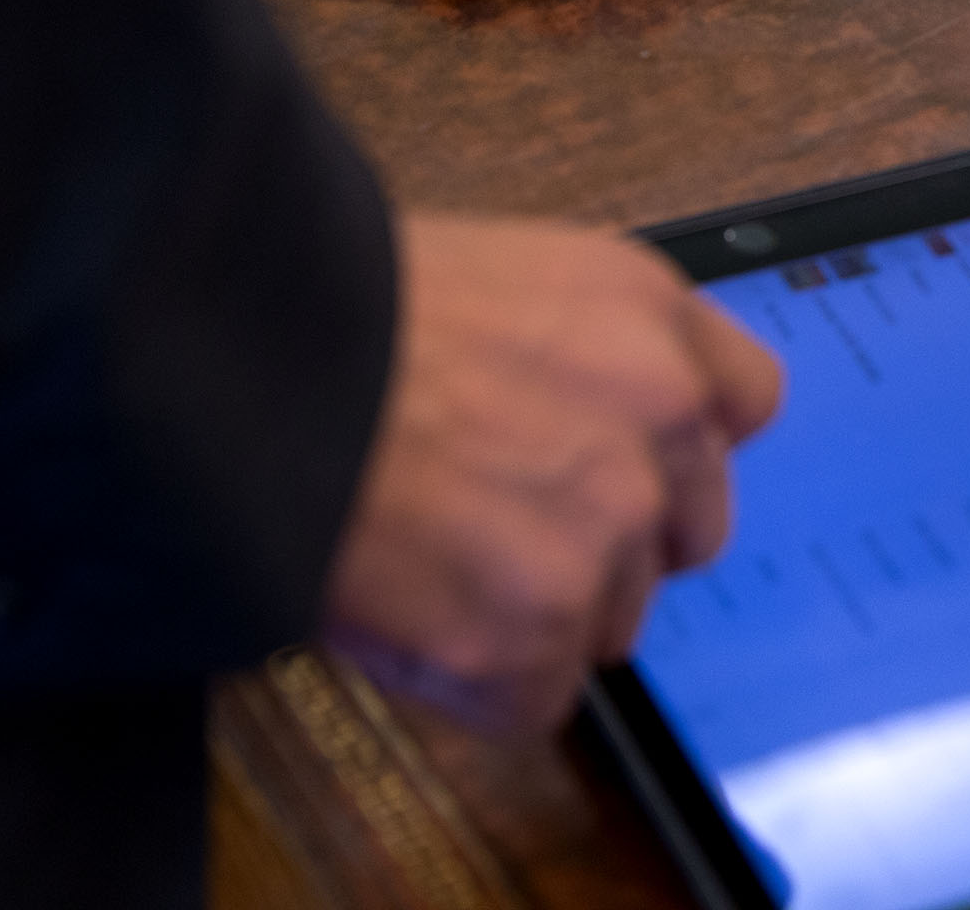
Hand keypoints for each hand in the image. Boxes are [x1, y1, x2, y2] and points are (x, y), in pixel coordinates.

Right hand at [322, 213, 783, 732]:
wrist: (225, 372)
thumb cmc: (321, 310)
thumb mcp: (489, 275)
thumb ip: (576, 346)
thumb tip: (591, 414)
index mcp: (645, 312)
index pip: (743, 401)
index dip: (677, 442)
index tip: (629, 460)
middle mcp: (656, 418)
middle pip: (690, 528)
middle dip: (610, 539)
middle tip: (500, 521)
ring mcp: (603, 533)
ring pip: (612, 618)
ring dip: (534, 609)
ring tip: (427, 549)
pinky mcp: (535, 636)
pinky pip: (536, 695)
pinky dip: (472, 676)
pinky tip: (404, 604)